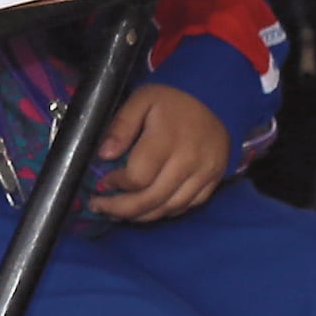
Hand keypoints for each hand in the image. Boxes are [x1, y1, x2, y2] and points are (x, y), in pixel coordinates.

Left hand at [86, 84, 230, 223]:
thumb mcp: (141, 100)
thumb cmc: (171, 101)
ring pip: (168, 208)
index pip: (139, 177)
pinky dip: (163, 212)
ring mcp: (204, 175)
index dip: (117, 184)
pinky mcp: (213, 182)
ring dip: (140, 216)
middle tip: (100, 206)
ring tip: (118, 213)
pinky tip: (146, 208)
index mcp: (168, 139)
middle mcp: (189, 161)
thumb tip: (104, 155)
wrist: (215, 100)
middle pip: (152, 199)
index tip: (103, 181)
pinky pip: (185, 207)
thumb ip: (121, 126)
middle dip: (121, 209)